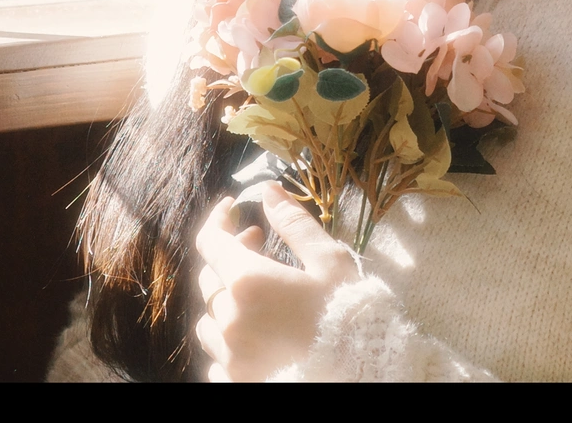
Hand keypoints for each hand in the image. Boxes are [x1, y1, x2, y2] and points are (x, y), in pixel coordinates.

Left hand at [195, 181, 359, 381]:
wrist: (363, 372)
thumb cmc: (350, 316)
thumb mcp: (329, 262)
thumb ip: (294, 223)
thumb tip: (268, 190)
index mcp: (249, 282)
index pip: (211, 241)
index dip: (219, 220)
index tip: (232, 207)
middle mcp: (230, 319)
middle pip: (210, 278)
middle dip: (230, 256)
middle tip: (258, 244)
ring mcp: (230, 355)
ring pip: (208, 320)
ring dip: (225, 301)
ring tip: (253, 295)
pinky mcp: (234, 381)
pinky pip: (216, 357)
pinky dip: (229, 341)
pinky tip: (253, 335)